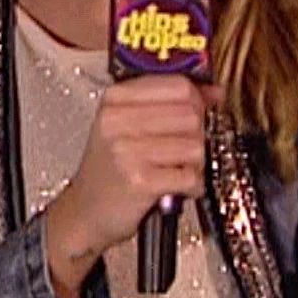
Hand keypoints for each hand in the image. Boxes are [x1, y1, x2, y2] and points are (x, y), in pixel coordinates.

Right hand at [42, 76, 220, 297]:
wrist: (85, 212)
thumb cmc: (108, 171)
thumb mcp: (126, 126)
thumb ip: (168, 103)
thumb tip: (212, 92)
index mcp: (114, 100)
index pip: (177, 84)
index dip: (198, 99)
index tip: (200, 109)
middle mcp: (117, 121)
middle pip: (191, 113)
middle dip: (196, 134)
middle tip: (181, 149)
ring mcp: (127, 151)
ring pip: (195, 145)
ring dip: (195, 164)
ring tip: (175, 169)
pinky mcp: (140, 181)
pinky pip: (191, 176)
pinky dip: (191, 186)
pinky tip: (175, 187)